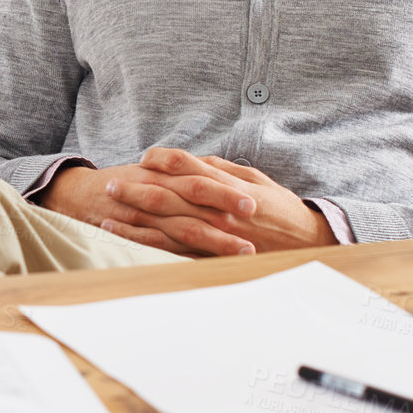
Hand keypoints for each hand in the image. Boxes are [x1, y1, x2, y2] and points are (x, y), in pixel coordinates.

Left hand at [62, 148, 334, 256]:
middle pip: (167, 193)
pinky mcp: (210, 255)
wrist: (306, 245)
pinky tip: (125, 238)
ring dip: (133, 216)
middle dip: (136, 188)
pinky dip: (145, 242)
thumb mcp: (256, 179)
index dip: (162, 159)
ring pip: (164, 223)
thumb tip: (197, 160)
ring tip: (106, 211)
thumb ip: (224, 169)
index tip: (144, 158)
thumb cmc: (281, 210)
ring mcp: (212, 234)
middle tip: (110, 184)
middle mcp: (216, 209)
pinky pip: (171, 249)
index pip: (187, 165)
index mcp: (226, 185)